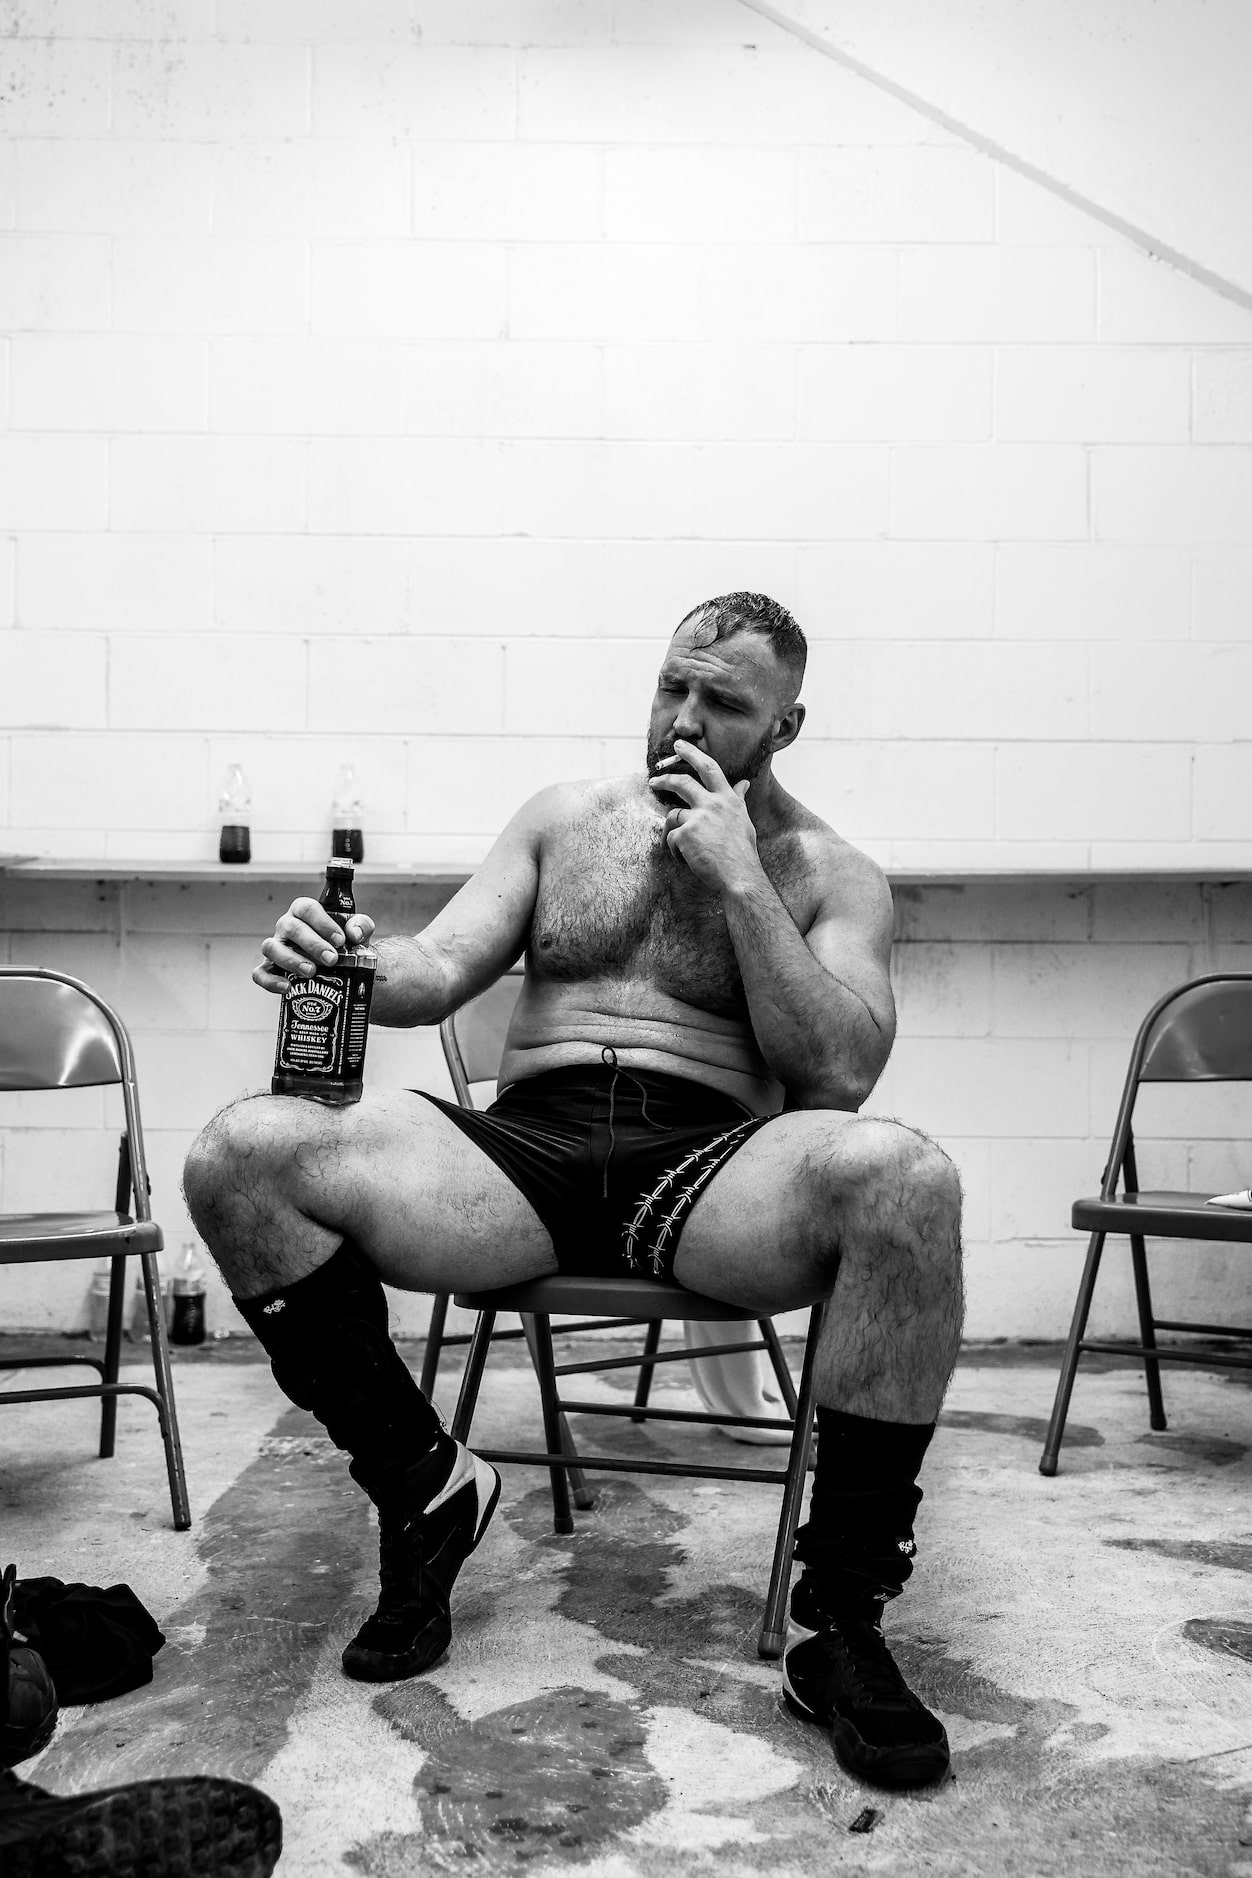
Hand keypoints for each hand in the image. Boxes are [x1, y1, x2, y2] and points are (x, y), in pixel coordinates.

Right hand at [253, 899, 375, 994]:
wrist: (340, 965)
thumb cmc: (342, 943)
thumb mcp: (357, 931)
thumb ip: (362, 925)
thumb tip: (355, 934)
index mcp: (304, 912)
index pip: (307, 909)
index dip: (323, 923)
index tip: (340, 940)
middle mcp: (286, 927)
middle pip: (292, 928)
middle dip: (313, 944)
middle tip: (331, 959)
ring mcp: (276, 947)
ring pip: (271, 947)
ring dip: (291, 960)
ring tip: (311, 972)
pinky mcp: (269, 968)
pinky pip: (260, 973)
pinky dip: (271, 981)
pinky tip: (288, 987)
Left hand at [646, 741, 759, 891]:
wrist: (739, 876)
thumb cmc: (743, 852)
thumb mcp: (743, 820)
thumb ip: (738, 799)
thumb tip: (744, 783)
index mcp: (728, 799)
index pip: (709, 768)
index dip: (693, 754)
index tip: (680, 746)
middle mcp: (713, 803)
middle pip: (682, 782)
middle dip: (664, 779)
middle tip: (653, 780)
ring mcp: (698, 817)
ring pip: (673, 815)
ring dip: (674, 831)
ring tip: (685, 849)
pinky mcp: (684, 834)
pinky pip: (671, 838)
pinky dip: (676, 851)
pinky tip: (688, 860)